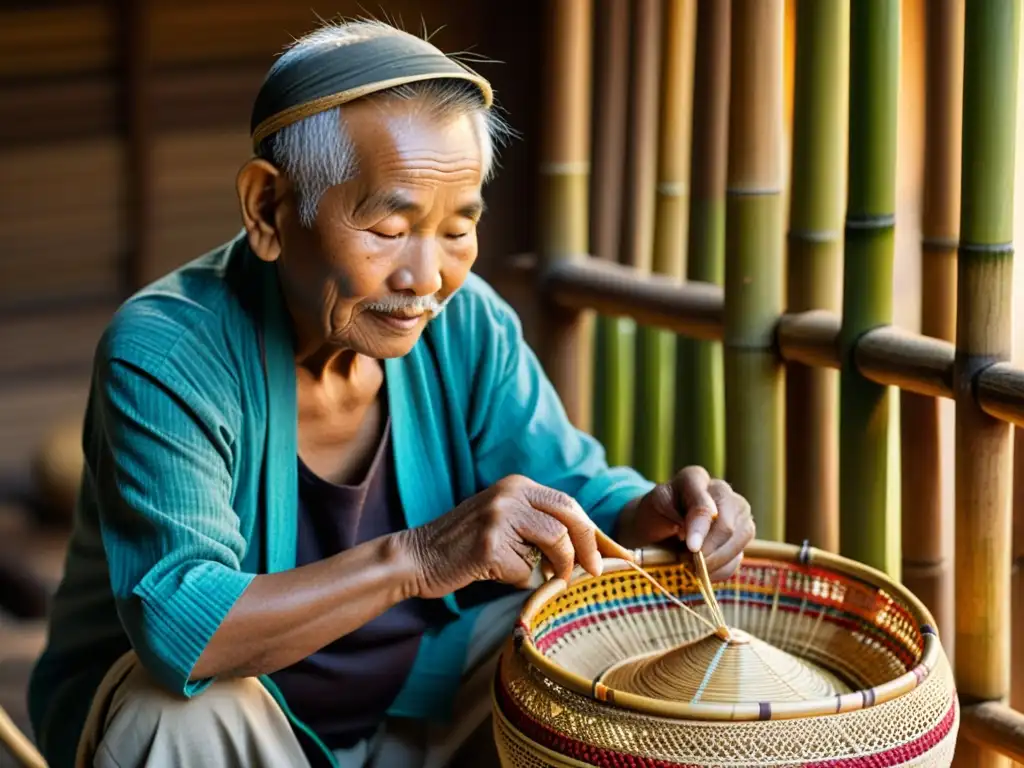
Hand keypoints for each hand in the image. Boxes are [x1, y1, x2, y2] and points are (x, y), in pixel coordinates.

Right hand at [400, 475, 619, 599]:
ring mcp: (498, 516)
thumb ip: (541, 529)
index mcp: (518, 485)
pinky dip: (517, 579)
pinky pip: (524, 569)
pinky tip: (495, 574)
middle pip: (570, 516)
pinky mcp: (488, 544)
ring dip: (559, 567)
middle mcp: (510, 493)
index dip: (597, 532)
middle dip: (590, 547)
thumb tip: (594, 552)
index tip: (623, 554)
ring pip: (555, 542)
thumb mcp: (506, 524)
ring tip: (550, 578)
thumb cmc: (466, 547)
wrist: (417, 556)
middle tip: (597, 571)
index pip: (570, 506)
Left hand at [617, 466, 754, 581]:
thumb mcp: (655, 509)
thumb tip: (696, 540)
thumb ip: (671, 515)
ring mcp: (737, 512)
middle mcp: (723, 491)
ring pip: (740, 540)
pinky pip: (738, 557)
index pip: (704, 506)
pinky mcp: (742, 535)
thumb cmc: (655, 515)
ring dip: (716, 561)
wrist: (657, 529)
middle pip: (728, 526)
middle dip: (708, 550)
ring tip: (693, 566)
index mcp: (695, 478)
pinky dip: (720, 569)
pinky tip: (703, 570)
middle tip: (688, 562)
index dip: (699, 529)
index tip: (692, 547)